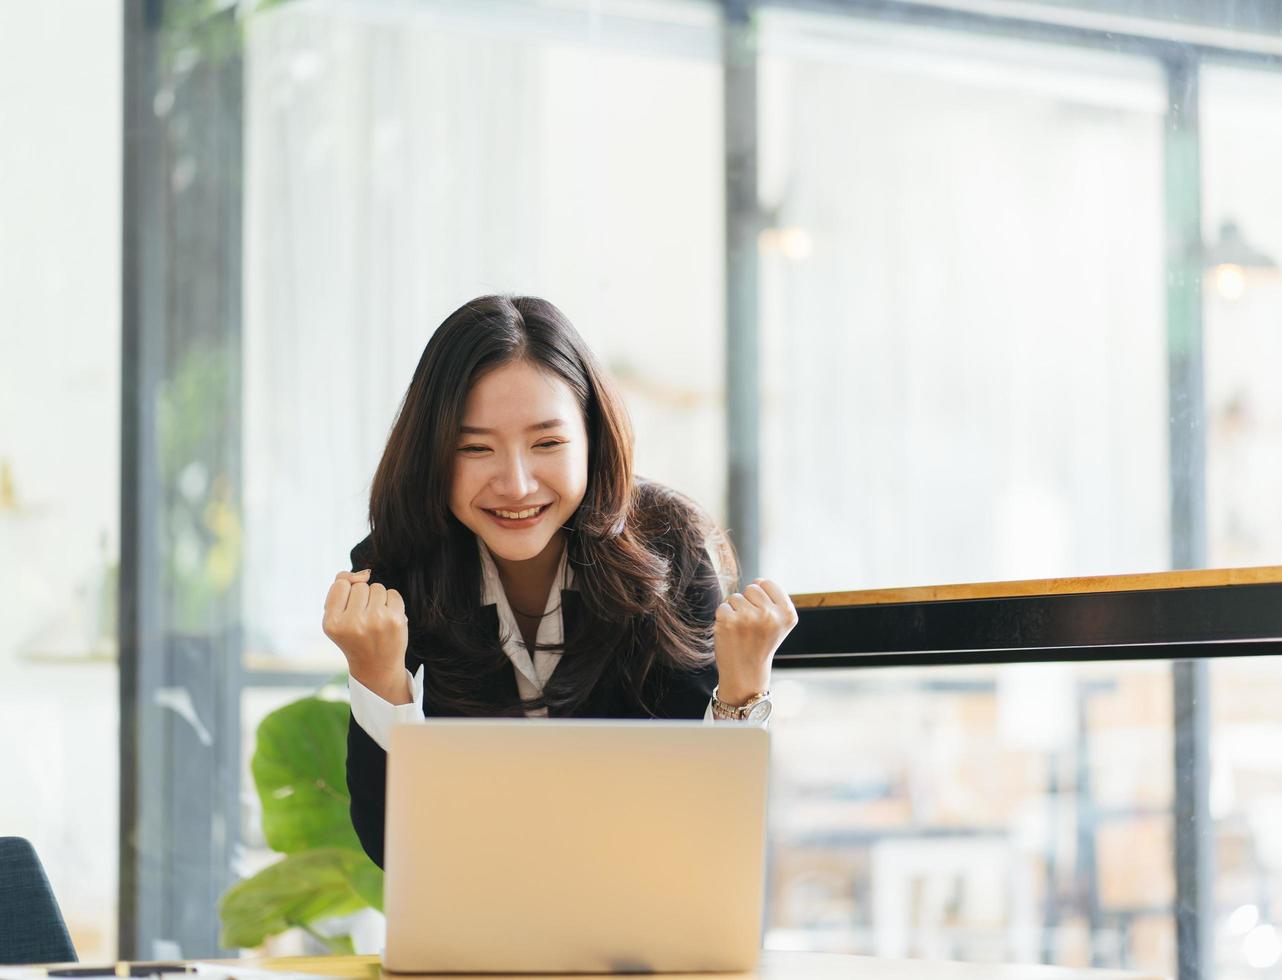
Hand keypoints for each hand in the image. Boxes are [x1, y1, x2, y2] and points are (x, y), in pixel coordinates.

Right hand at [322, 568, 410, 703]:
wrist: (376, 666)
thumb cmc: (354, 637)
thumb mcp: (337, 617)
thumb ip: (340, 588)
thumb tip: (363, 574)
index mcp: (332, 623)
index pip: (340, 585)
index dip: (346, 595)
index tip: (349, 612)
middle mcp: (353, 623)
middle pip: (360, 586)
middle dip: (362, 598)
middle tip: (363, 620)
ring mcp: (376, 621)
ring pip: (377, 587)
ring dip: (377, 600)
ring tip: (375, 620)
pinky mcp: (395, 620)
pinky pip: (393, 593)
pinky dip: (391, 603)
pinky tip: (387, 619)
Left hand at [713, 578, 797, 705]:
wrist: (746, 673)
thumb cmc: (760, 643)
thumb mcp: (779, 623)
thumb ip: (774, 600)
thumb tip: (758, 581)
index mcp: (787, 613)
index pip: (767, 582)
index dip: (761, 596)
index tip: (763, 616)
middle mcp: (770, 615)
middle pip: (752, 587)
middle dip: (749, 603)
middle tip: (751, 626)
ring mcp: (749, 618)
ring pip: (736, 596)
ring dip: (735, 610)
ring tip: (742, 630)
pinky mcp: (729, 621)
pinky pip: (723, 606)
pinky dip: (723, 618)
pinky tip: (731, 634)